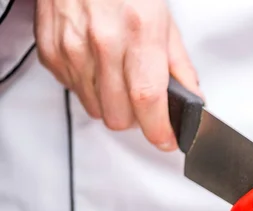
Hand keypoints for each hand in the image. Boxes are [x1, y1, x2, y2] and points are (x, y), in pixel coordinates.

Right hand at [35, 0, 201, 150]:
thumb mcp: (164, 21)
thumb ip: (180, 66)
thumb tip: (193, 99)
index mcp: (139, 33)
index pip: (148, 99)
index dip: (159, 130)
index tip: (167, 140)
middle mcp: (103, 43)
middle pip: (119, 116)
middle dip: (137, 121)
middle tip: (146, 108)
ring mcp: (73, 48)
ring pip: (96, 109)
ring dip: (113, 106)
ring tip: (121, 83)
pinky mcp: (52, 52)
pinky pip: (73, 91)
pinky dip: (89, 90)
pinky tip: (99, 69)